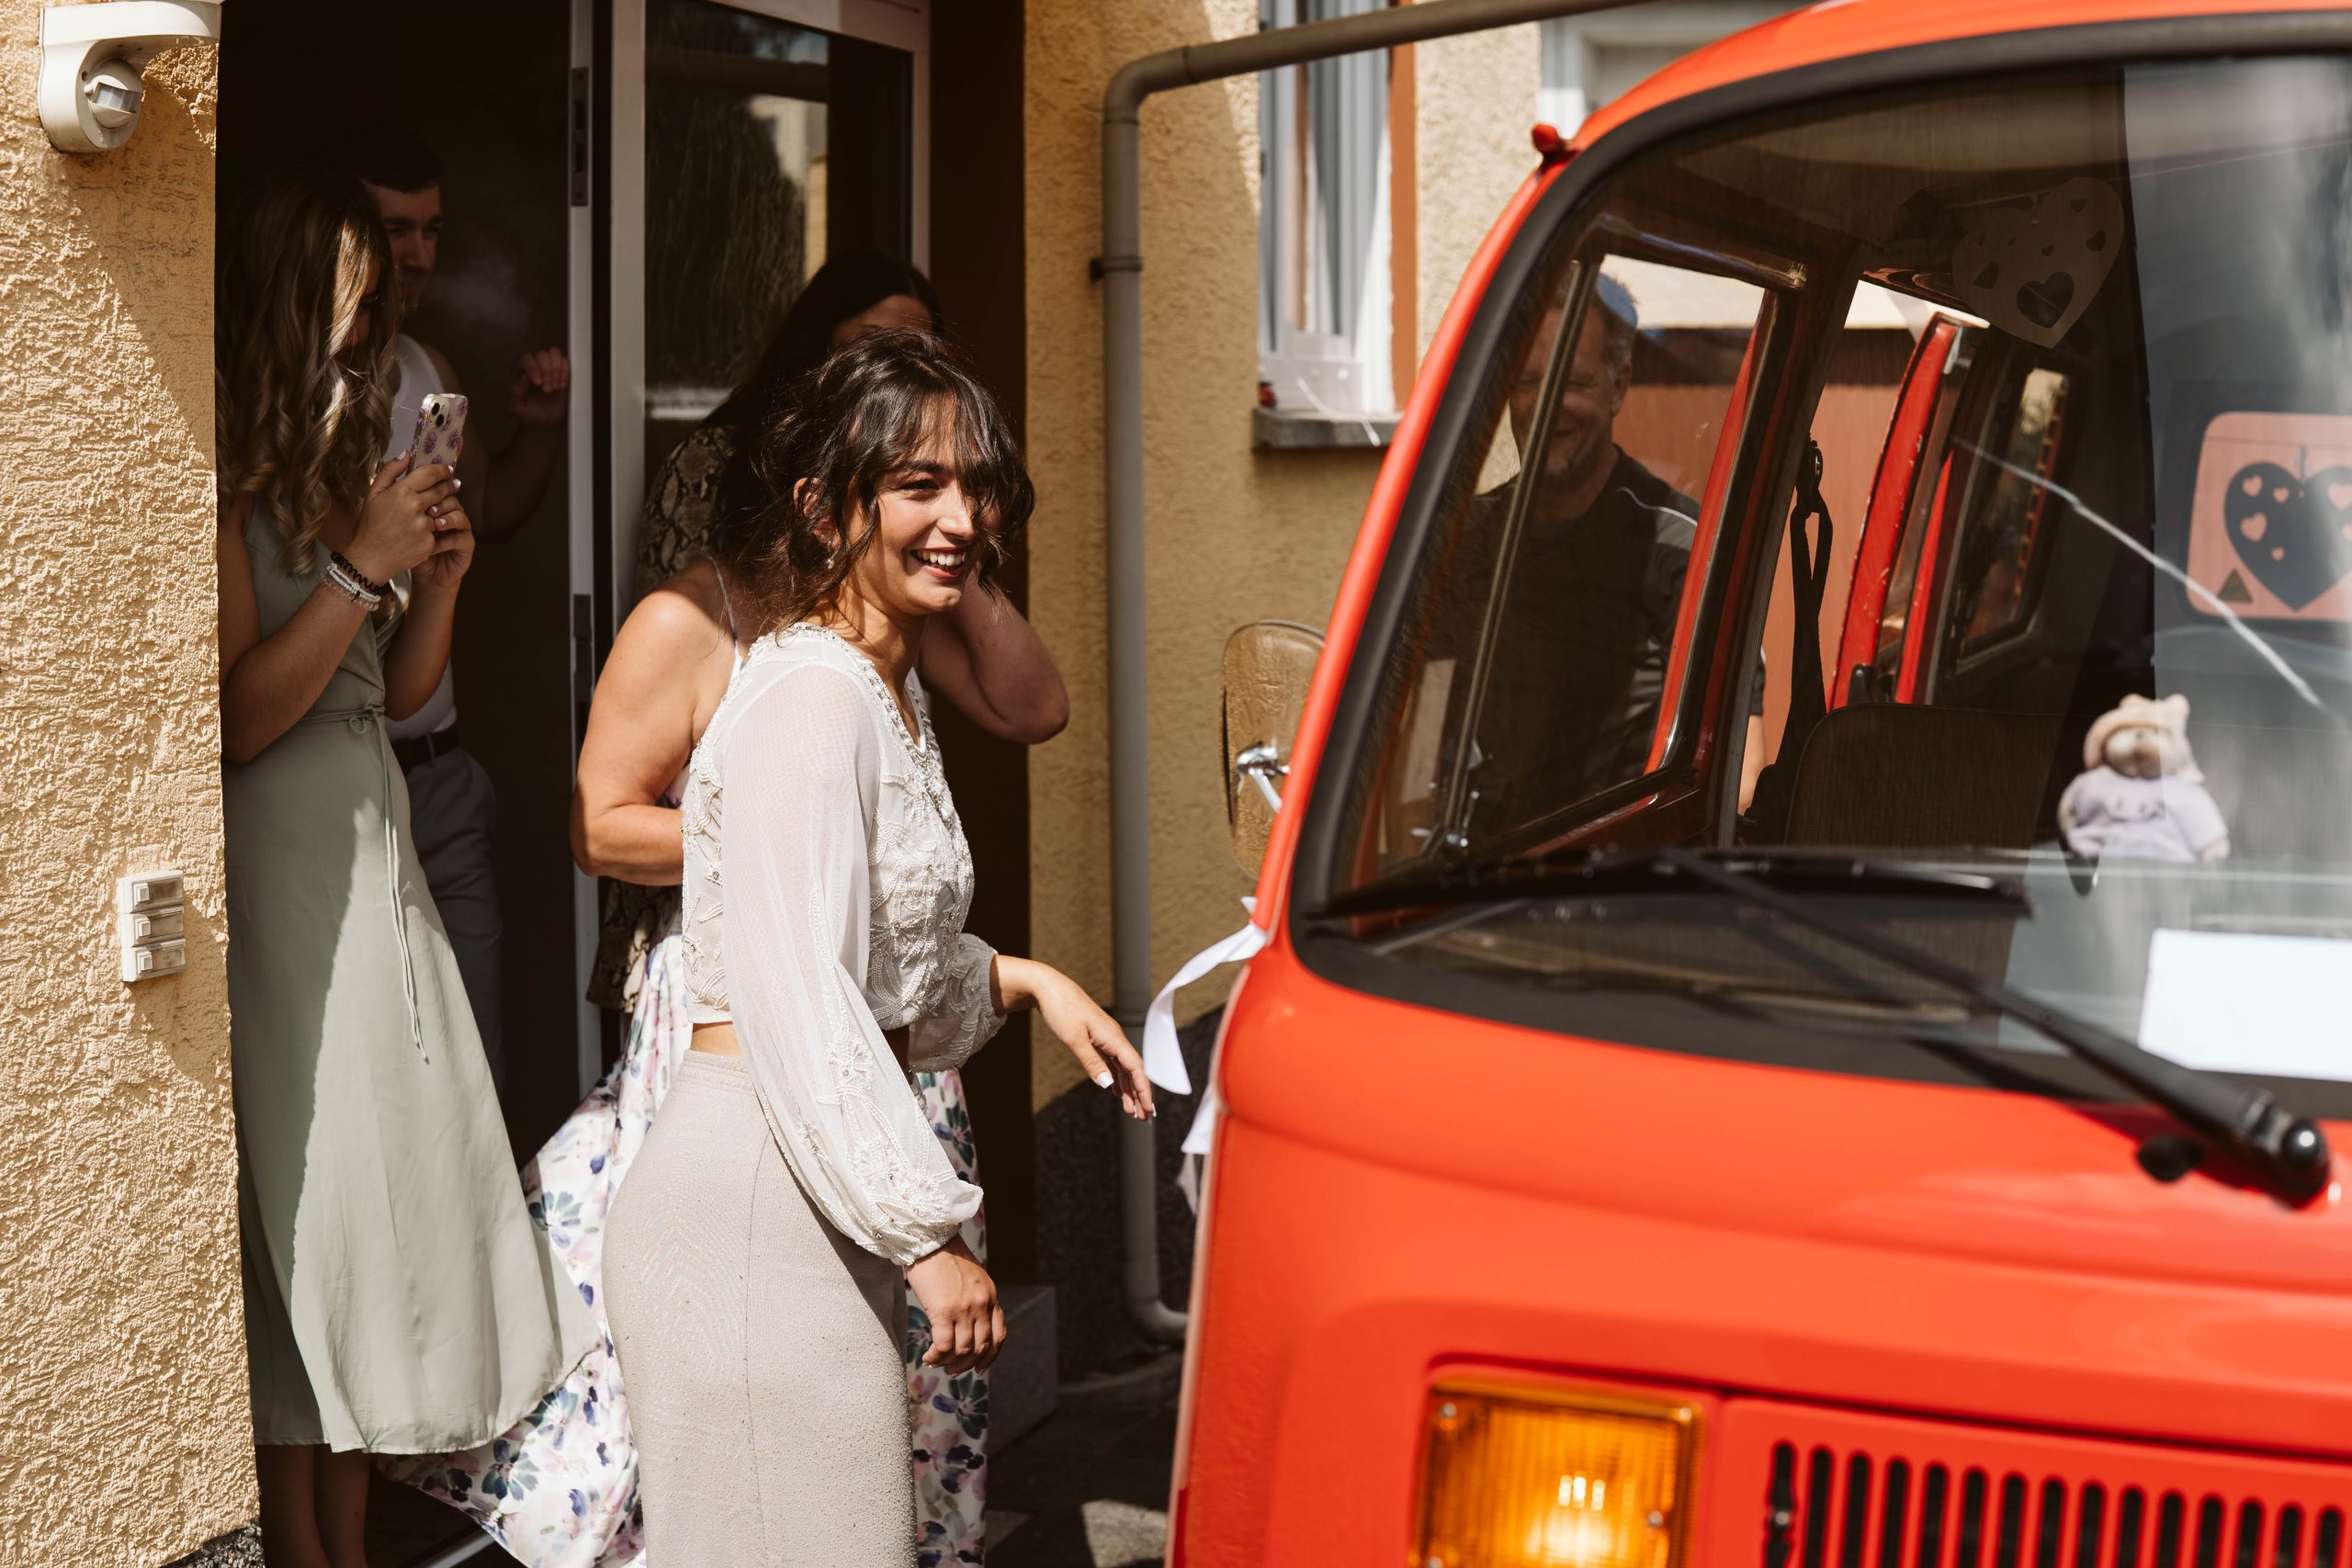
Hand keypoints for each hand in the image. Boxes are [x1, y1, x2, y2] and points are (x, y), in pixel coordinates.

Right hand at [348, 457, 460, 582]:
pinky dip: (436, 528)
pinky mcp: (429, 542)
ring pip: (442, 511)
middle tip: (455, 484)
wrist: (370, 558)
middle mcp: (415, 507)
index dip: (442, 470)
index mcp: (402, 491)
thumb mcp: (373, 494)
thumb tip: (407, 454)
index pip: (431, 474)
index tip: (448, 469)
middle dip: (450, 486)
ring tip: (443, 505)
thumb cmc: (371, 524)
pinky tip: (430, 528)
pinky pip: (438, 530)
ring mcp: (424, 525)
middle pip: (442, 491)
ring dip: (444, 507)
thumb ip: (390, 471)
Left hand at [410, 497, 474, 594]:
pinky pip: (462, 538)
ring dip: (446, 519)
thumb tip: (397, 482)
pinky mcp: (467, 545)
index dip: (431, 489)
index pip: (437, 488)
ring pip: (460, 516)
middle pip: (451, 498)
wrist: (424, 575)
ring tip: (433, 525)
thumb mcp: (403, 525)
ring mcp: (461, 529)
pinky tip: (432, 546)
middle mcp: (451, 514)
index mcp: (437, 505)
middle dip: (439, 502)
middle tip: (427, 509)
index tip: (417, 492)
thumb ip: (402, 506)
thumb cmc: (411, 549)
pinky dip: (447, 541)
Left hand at [509, 347, 570, 427]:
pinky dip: (566, 373)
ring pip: (554, 353)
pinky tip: (562, 386)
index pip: (527, 358)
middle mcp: (535, 364)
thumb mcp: (518, 407)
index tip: (538, 383)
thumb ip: (516, 394)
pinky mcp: (563, 370)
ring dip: (557, 370)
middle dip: (547, 372)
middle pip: (542, 354)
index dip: (533, 368)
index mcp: (521, 369)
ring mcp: (550, 365)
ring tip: (555, 387)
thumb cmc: (530, 412)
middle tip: (547, 389)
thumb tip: (522, 377)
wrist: (547, 420)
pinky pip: (566, 362)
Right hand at [905, 1236, 1004, 1373]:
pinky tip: (928, 1357)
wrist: (930, 1239)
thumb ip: (976, 1300)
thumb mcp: (972, 1278)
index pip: (999, 1335)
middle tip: (953, 1369)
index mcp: (991, 1296)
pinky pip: (944, 1346)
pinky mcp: (944, 1311)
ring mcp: (964, 1309)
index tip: (979, 1367)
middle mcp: (982, 1304)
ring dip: (949, 1363)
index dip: (990, 1356)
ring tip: (937, 1363)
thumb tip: (970, 1325)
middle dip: (967, 1364)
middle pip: (982, 1347)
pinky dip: (936, 1357)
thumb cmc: (946, 1257)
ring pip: (963, 1350)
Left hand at [1005, 958, 1153, 1120]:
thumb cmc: (1061, 1009)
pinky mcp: (1097, 1038)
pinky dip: (1117, 1078)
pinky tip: (1117, 1090)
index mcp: (1113, 1037)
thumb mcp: (1074, 1040)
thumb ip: (1092, 1063)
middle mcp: (1114, 1038)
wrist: (1049, 988)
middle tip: (1143, 1116)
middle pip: (1134, 1070)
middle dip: (1140, 1093)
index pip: (1136, 1068)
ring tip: (1131, 1110)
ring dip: (1129, 1089)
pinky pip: (1113, 1062)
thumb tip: (1108, 1086)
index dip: (1143, 1089)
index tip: (1147, 1108)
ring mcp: (1106, 1038)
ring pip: (1123, 1068)